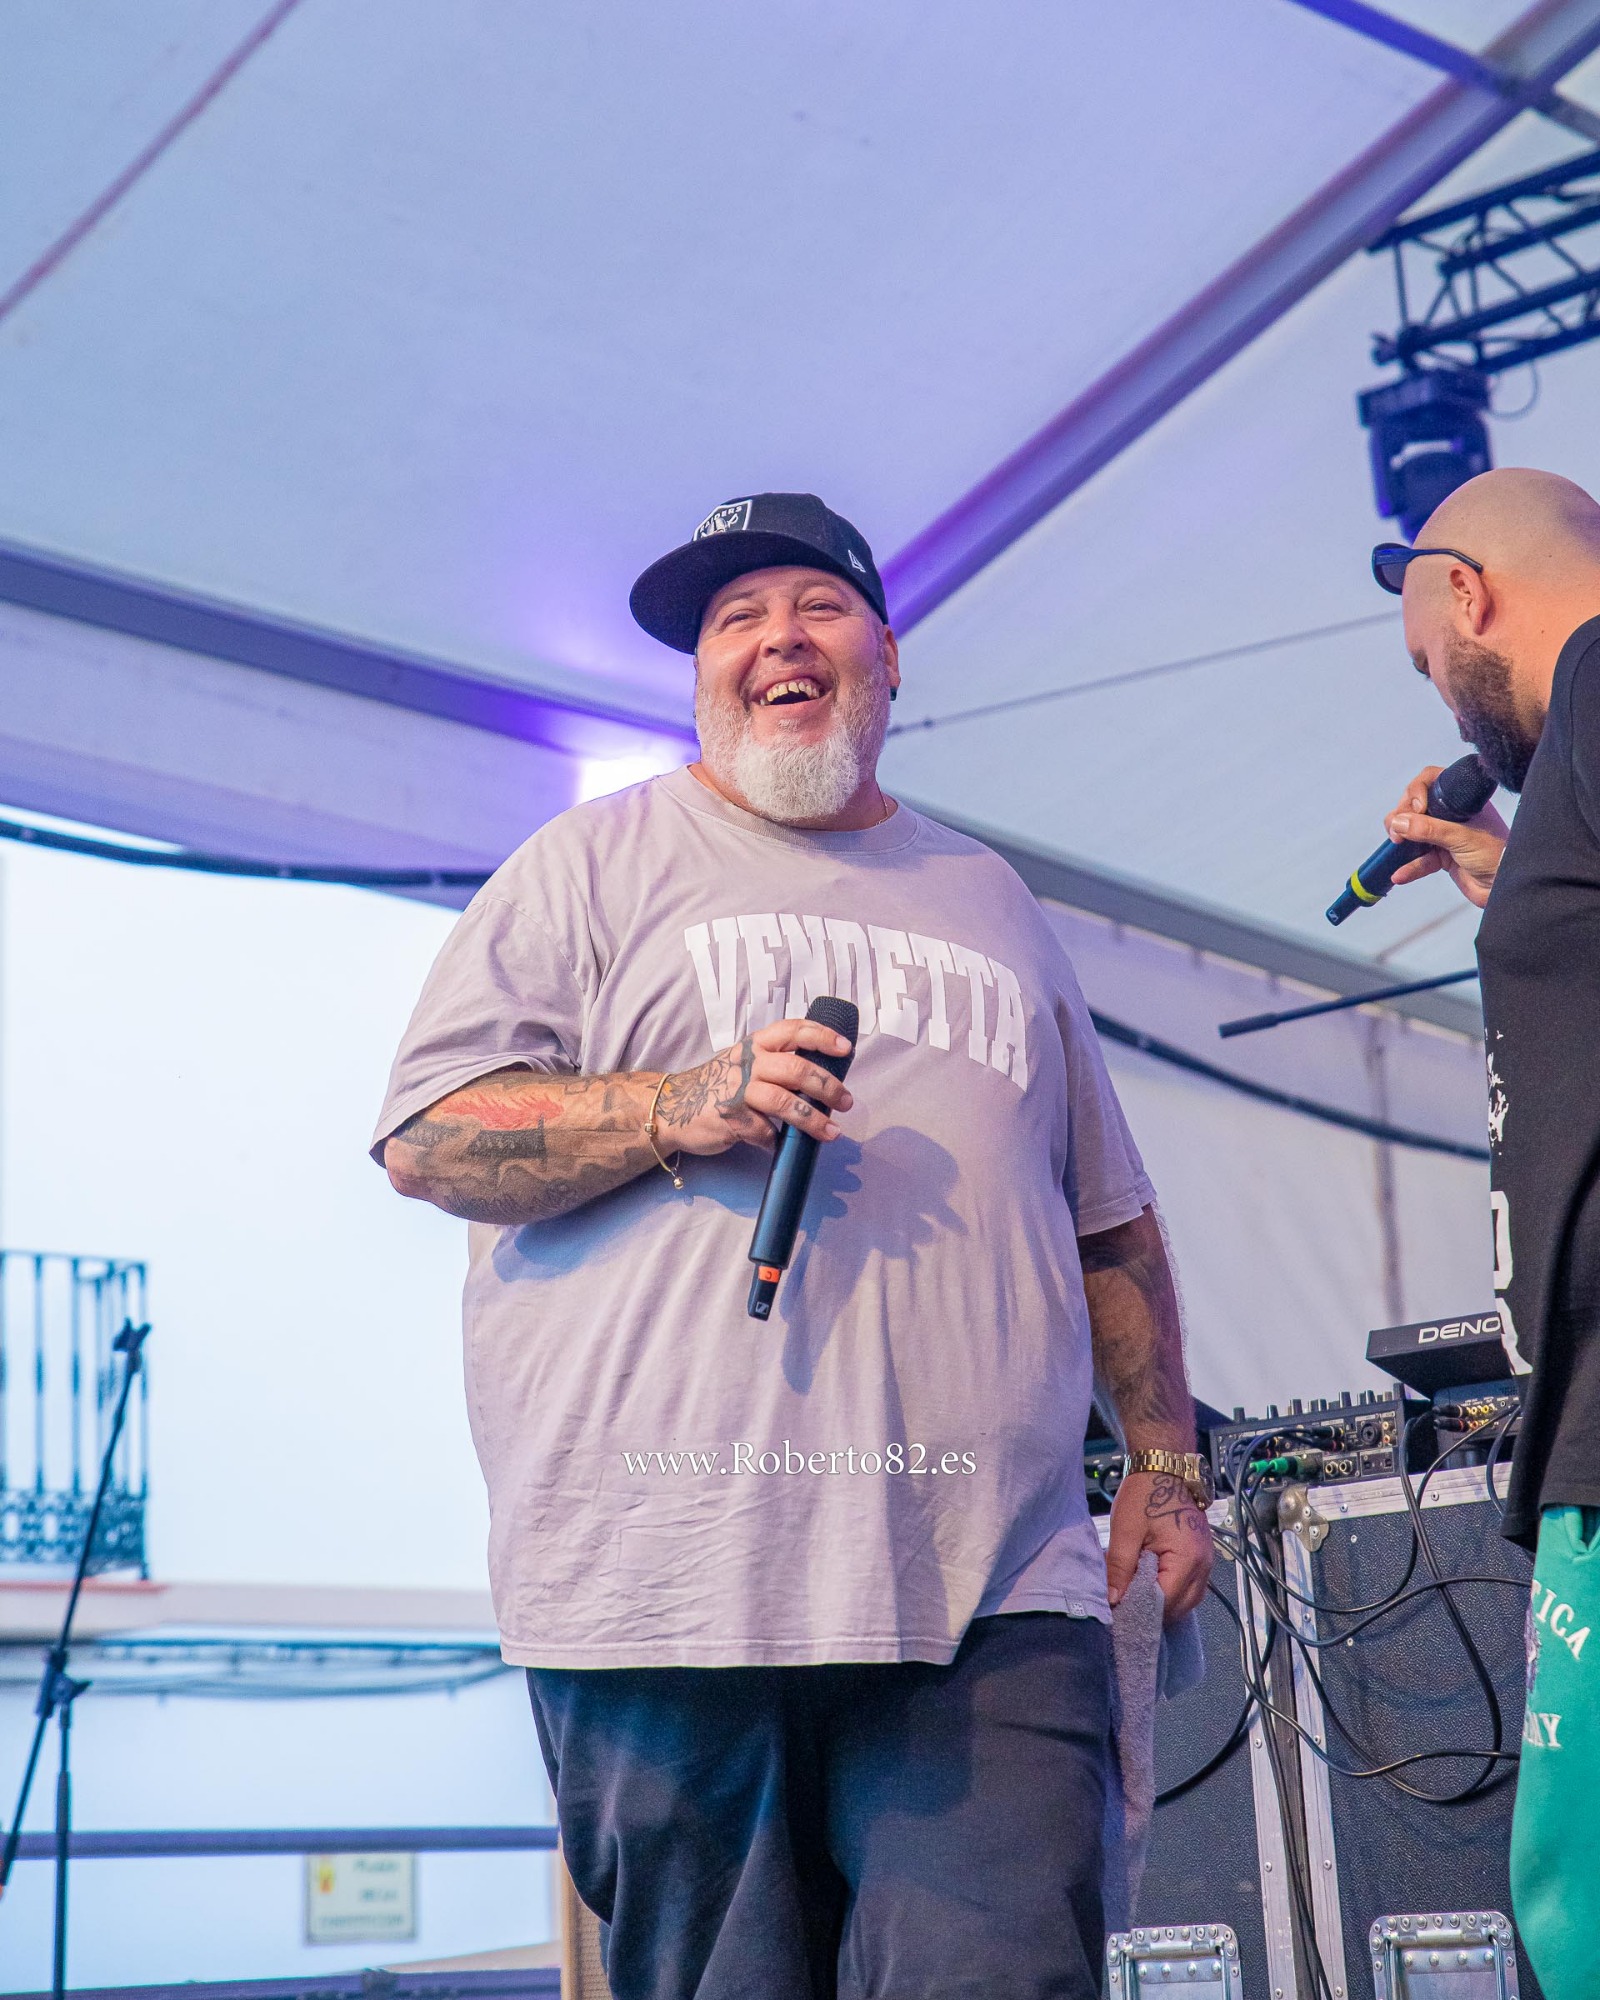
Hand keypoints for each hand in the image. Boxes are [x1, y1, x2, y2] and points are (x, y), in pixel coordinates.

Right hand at [656, 1019, 854, 1155]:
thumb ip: (774, 1062)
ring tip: (832, 1133)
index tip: (846, 1049)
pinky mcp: (731, 1118)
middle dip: (827, 1086)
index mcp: (756, 1045)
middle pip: (797, 1069)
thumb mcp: (742, 1062)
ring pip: (785, 1102)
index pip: (793, 1030)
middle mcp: (749, 1063)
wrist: (671, 1107)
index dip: (822, 1036)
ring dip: (813, 1120)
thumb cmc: (716, 1085)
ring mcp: (739, 1090)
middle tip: (846, 1102)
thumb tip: (820, 1078)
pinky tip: (781, 1146)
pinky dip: (777, 1141)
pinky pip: (764, 1132)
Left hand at [1106, 1471, 1212, 1622]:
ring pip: (1189, 1599)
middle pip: (1181, 1606)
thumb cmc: (1145, 1494)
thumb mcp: (1126, 1531)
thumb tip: (1114, 1600)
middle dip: (1154, 1611)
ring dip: (1166, 1604)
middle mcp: (1204, 1565)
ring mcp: (1207, 1561)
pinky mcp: (1202, 1556)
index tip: (1120, 1611)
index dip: (1142, 1610)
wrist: (1165, 1466)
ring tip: (1138, 1597)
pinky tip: (1154, 1586)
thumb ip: (1120, 1567)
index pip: (1166, 1602)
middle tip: (1127, 1606)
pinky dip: (1174, 1591)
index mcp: (1187, 1559)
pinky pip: (1192, 1586)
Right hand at [1385, 765, 1508, 908]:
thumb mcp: (1462, 838)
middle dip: (1402, 816)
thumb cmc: (1497, 856)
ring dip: (1402, 840)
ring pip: (1414, 833)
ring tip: (1395, 846)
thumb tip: (1399, 822)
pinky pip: (1420, 860)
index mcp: (1463, 801)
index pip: (1432, 781)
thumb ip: (1429, 829)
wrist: (1507, 887)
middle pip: (1416, 806)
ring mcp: (1447, 836)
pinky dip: (1409, 867)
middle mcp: (1453, 815)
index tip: (1415, 807)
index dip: (1417, 790)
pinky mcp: (1443, 858)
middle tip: (1398, 831)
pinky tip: (1400, 874)